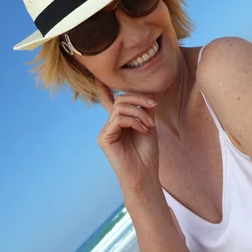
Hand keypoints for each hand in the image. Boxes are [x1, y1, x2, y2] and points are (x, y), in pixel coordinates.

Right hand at [96, 79, 159, 195]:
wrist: (145, 174)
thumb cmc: (147, 152)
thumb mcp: (148, 124)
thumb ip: (145, 108)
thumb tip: (148, 90)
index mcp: (119, 121)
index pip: (110, 101)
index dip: (103, 89)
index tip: (97, 77)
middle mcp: (110, 124)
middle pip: (121, 99)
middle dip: (139, 99)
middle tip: (154, 105)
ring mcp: (106, 131)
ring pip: (120, 107)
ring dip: (139, 112)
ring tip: (149, 124)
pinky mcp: (104, 138)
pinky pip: (118, 118)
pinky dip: (133, 121)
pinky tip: (142, 130)